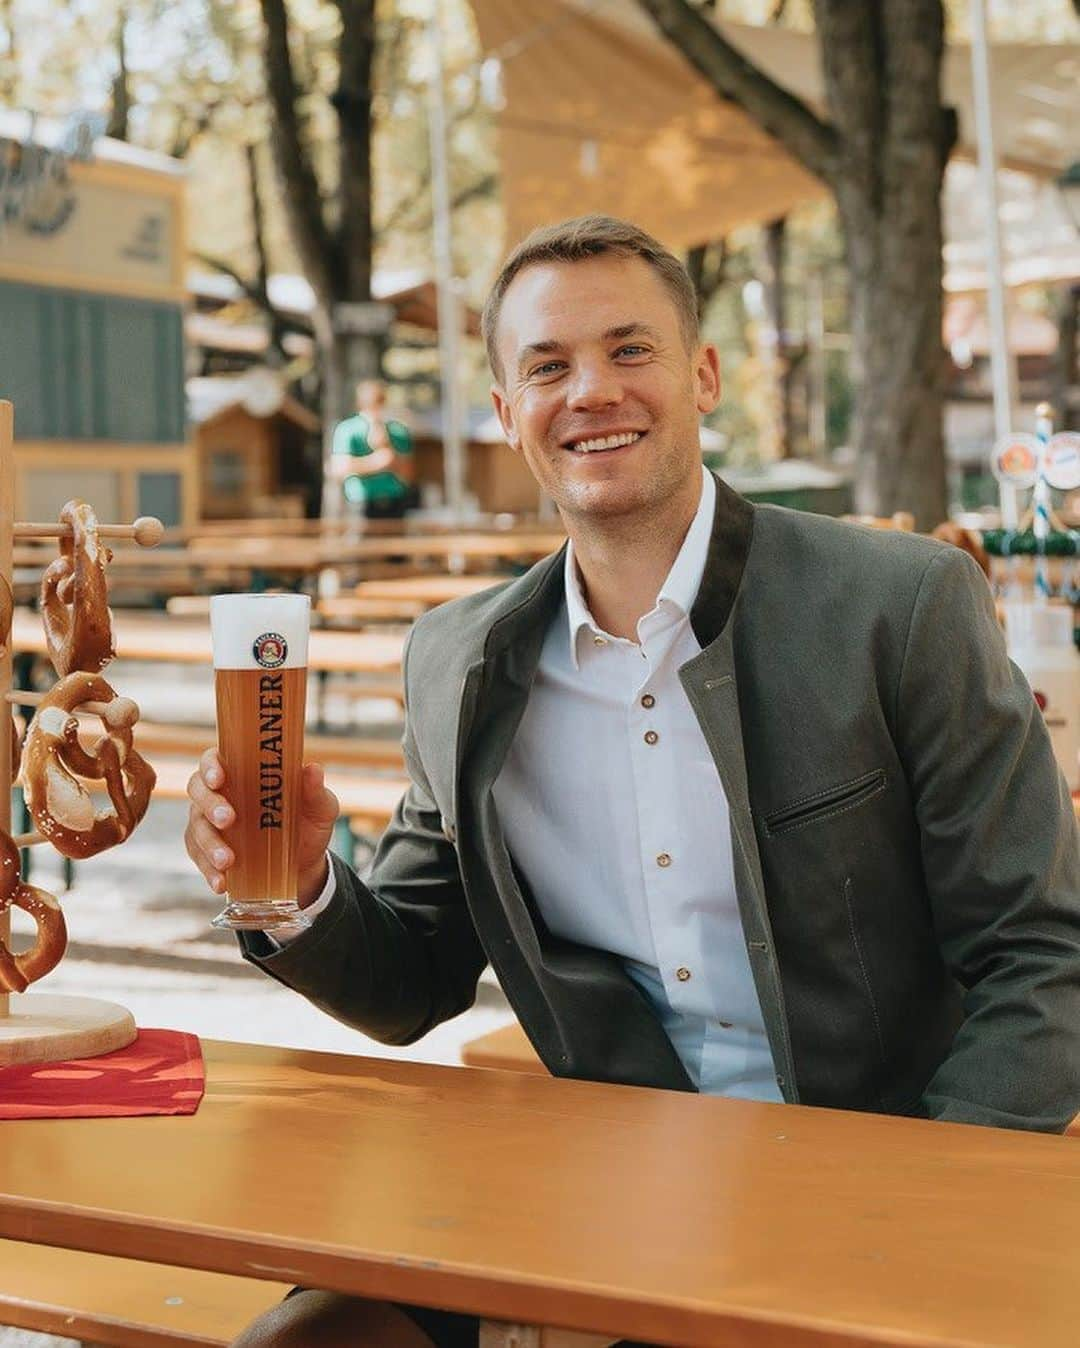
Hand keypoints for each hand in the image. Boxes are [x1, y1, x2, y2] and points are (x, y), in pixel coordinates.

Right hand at [185, 750, 340, 907]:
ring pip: (196, 827)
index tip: (219, 778)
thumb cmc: (308, 824)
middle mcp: (221, 795)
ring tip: (228, 860)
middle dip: (209, 804)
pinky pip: (199, 859)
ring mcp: (210, 824)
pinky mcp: (207, 851)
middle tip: (228, 820)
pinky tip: (221, 882)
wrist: (304, 865)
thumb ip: (315, 790)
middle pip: (197, 790)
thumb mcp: (319, 808)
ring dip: (209, 844)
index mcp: (243, 774)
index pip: (214, 759)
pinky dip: (208, 870)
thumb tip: (313, 769)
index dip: (210, 766)